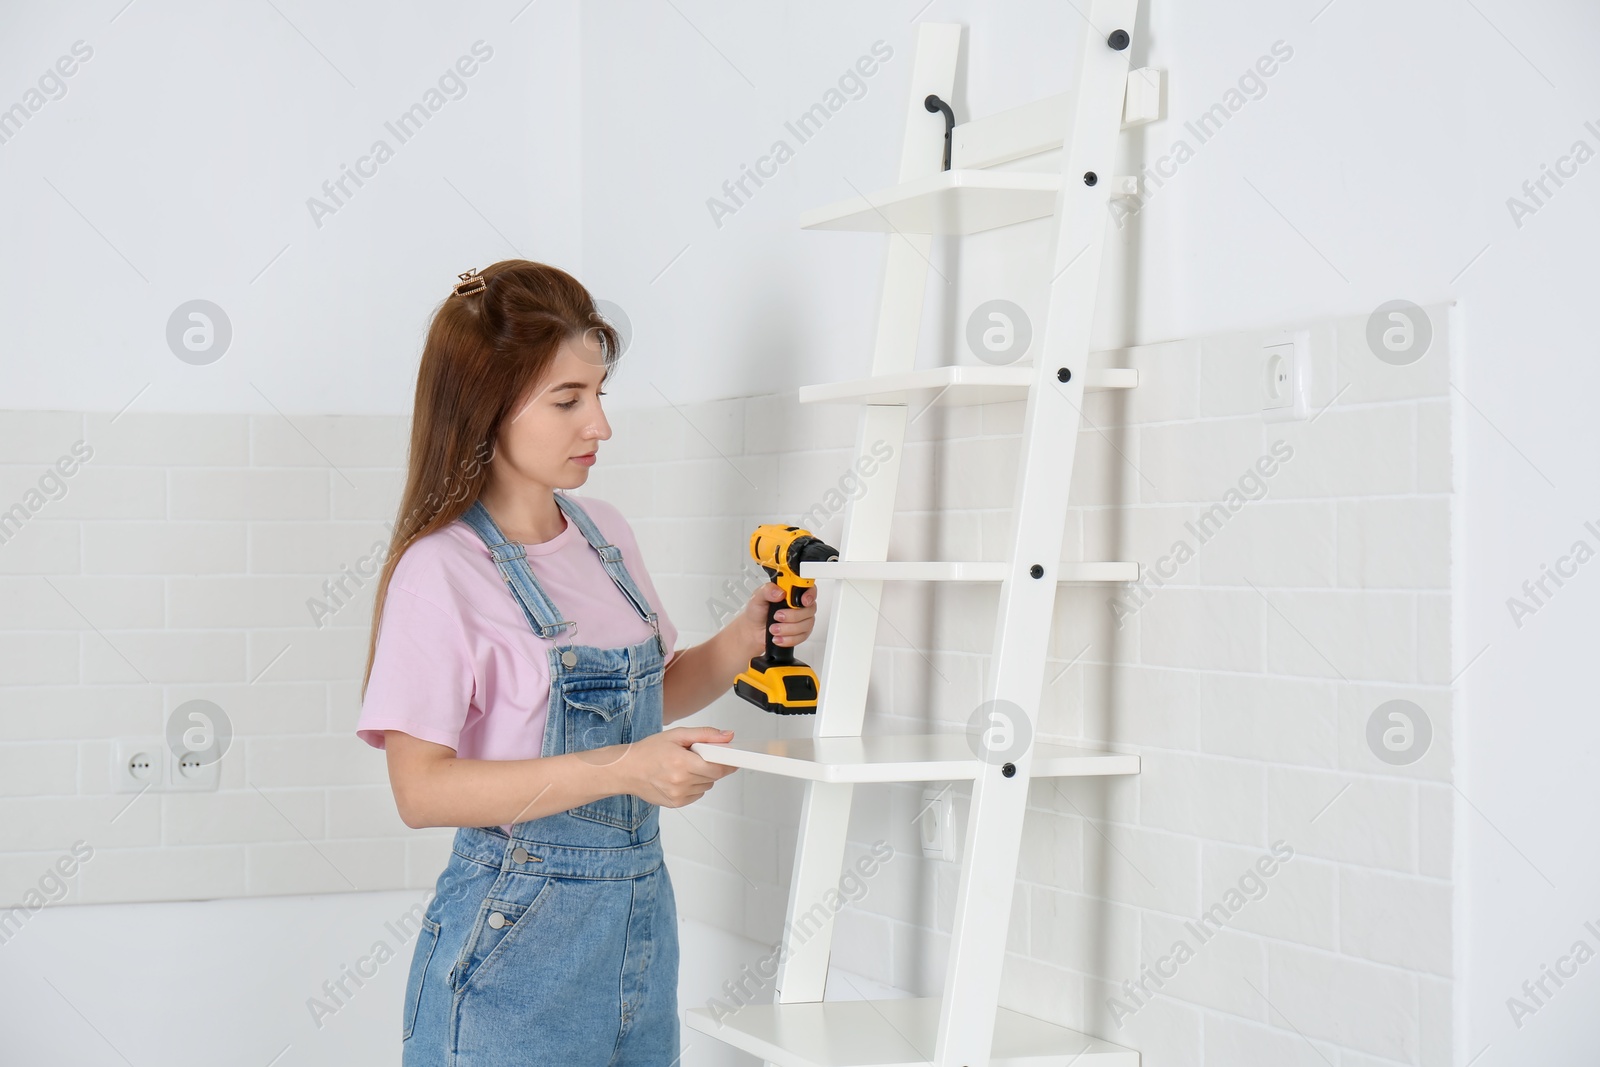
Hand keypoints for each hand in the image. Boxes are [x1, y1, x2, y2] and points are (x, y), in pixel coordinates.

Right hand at [609, 727, 739, 806]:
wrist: (627, 770)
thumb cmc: (648, 751)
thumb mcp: (677, 735)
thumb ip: (705, 735)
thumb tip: (728, 736)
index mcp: (682, 762)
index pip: (717, 767)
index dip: (727, 762)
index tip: (731, 758)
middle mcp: (680, 781)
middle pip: (714, 777)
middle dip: (713, 766)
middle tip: (702, 757)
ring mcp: (678, 794)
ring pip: (707, 786)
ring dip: (703, 776)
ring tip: (686, 766)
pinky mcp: (676, 803)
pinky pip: (697, 794)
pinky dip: (695, 785)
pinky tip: (681, 777)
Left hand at [737, 581, 818, 658]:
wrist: (753, 631)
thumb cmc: (757, 612)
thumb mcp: (757, 597)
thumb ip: (767, 590)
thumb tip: (779, 592)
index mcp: (791, 592)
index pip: (809, 588)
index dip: (810, 594)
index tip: (803, 601)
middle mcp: (799, 605)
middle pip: (810, 609)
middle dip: (793, 616)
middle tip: (777, 616)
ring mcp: (802, 619)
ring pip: (806, 624)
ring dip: (787, 629)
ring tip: (773, 628)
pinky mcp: (801, 633)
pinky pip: (801, 637)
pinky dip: (788, 639)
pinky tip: (778, 636)